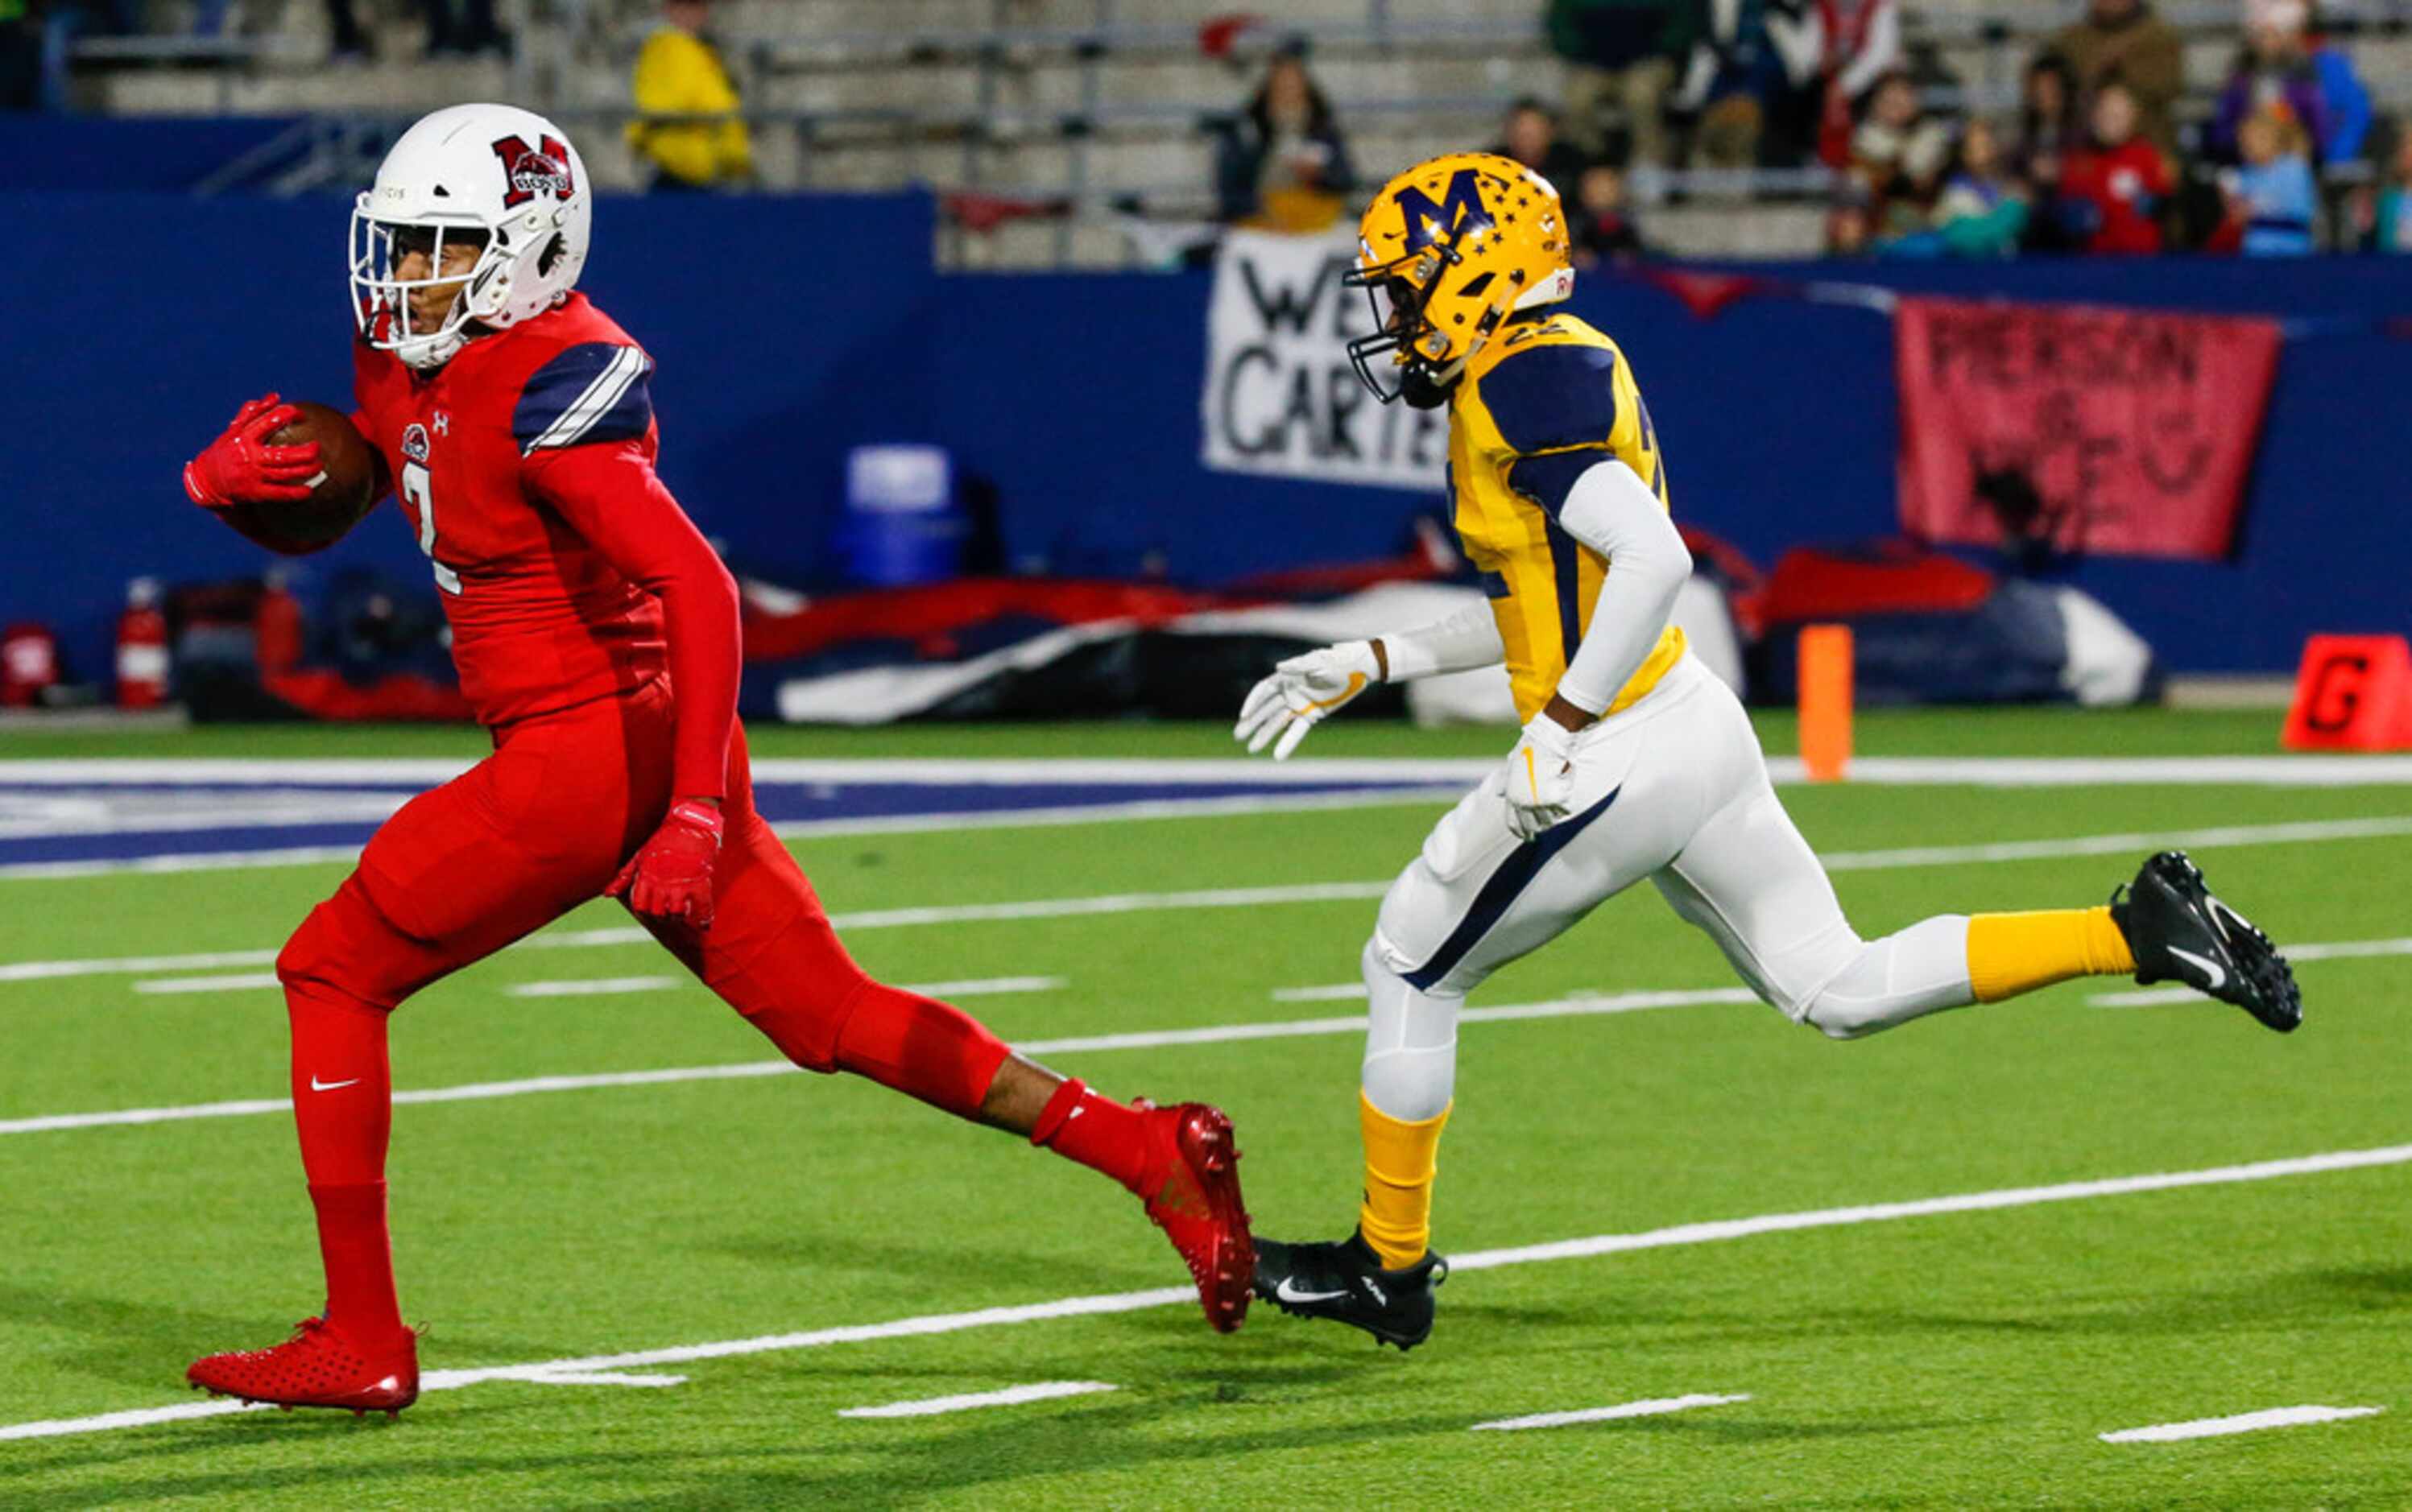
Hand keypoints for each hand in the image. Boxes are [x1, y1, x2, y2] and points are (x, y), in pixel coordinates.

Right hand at [183, 393, 321, 509]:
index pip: (267, 422)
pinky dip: (296, 493)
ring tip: (320, 465)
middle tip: (317, 447)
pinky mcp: (255, 493)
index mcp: (244, 438)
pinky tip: (310, 490)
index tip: (300, 414)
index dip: (286, 415)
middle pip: (282, 455)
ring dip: (305, 470)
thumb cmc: (225, 451)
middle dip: (303, 452)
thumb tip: (274, 397)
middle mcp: (249, 457)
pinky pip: (279, 494)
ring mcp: (253, 476)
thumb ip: (252, 413)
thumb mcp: (233, 430)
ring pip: (284, 474)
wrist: (206, 480)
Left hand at [607, 798, 723, 929]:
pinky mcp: (700, 882)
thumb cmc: (661, 834)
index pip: (641, 906)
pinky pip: (703, 906)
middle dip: (662, 915)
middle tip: (667, 912)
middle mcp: (662, 884)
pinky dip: (705, 917)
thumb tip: (606, 894)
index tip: (650, 910)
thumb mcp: (638, 853)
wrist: (688, 822)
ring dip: (679, 916)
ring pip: (677, 913)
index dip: (644, 911)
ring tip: (682, 913)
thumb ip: (624, 876)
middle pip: (658, 913)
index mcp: (646, 878)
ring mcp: (681, 884)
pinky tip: (705, 924)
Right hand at [1233, 641, 1378, 759]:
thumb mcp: (1317, 661)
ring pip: (1278, 723)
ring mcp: (1300, 705)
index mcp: (1286, 677)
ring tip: (1251, 749)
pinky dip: (1288, 742)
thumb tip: (1278, 668)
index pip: (1263, 691)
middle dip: (1252, 723)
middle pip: (1266, 710)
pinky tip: (1277, 755)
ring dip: (1265, 735)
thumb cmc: (1336, 661)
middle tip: (1238, 736)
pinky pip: (1297, 731)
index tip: (1243, 716)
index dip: (1252, 703)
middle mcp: (1289, 692)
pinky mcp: (1313, 715)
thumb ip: (1298, 666)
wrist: (1358, 669)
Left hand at [1501, 708, 1580, 841]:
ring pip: (1551, 820)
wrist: (1549, 739)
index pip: (1514, 823)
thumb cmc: (1531, 749)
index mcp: (1511, 796)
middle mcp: (1524, 802)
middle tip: (1546, 825)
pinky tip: (1565, 788)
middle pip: (1534, 825)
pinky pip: (1564, 810)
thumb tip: (1498, 792)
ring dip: (1554, 813)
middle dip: (1540, 826)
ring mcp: (1540, 802)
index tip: (1528, 837)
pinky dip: (1566, 803)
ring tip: (1556, 798)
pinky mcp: (1557, 799)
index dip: (1521, 832)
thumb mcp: (1513, 765)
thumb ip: (1506, 781)